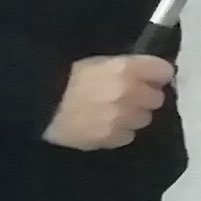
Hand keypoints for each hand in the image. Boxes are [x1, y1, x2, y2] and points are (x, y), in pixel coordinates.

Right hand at [44, 54, 173, 150]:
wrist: (37, 104)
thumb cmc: (64, 78)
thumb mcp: (98, 62)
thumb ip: (127, 67)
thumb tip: (149, 74)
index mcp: (125, 68)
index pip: (163, 71)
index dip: (158, 75)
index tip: (153, 78)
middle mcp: (128, 92)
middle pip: (156, 98)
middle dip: (146, 98)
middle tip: (130, 97)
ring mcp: (120, 117)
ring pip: (144, 119)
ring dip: (133, 116)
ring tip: (115, 113)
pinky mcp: (109, 138)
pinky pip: (127, 136)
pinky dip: (120, 132)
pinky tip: (105, 126)